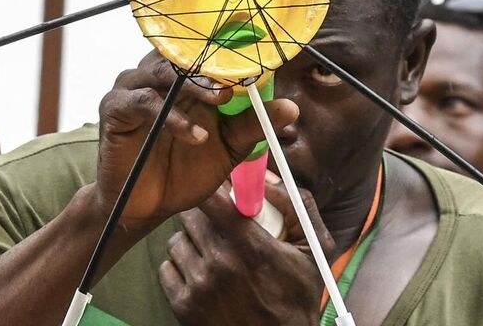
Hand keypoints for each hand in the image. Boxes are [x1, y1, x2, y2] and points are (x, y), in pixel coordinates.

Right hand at [95, 54, 297, 229]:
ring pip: (164, 71)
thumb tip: (291, 108)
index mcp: (184, 79)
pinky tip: (196, 136)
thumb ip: (253, 126)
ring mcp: (133, 88)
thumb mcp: (227, 149)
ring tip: (221, 101)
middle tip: (241, 77)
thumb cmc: (183, 172)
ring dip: (196, 85)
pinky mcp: (114, 108)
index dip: (233, 51)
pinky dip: (173, 117)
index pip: (208, 52)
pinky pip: (144, 102)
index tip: (261, 56)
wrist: (145, 206)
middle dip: (215, 63)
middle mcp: (157, 75)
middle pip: (185, 53)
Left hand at [160, 185, 334, 323]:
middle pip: (191, 217)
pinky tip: (199, 273)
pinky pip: (166, 268)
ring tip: (210, 252)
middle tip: (218, 225)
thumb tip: (268, 177)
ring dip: (191, 241)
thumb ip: (297, 206)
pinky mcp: (183, 305)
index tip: (221, 193)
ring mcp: (199, 286)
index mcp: (251, 246)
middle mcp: (220, 264)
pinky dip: (180, 267)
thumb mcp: (316, 250)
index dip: (213, 191)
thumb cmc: (297, 299)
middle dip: (204, 216)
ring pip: (177, 241)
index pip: (212, 199)